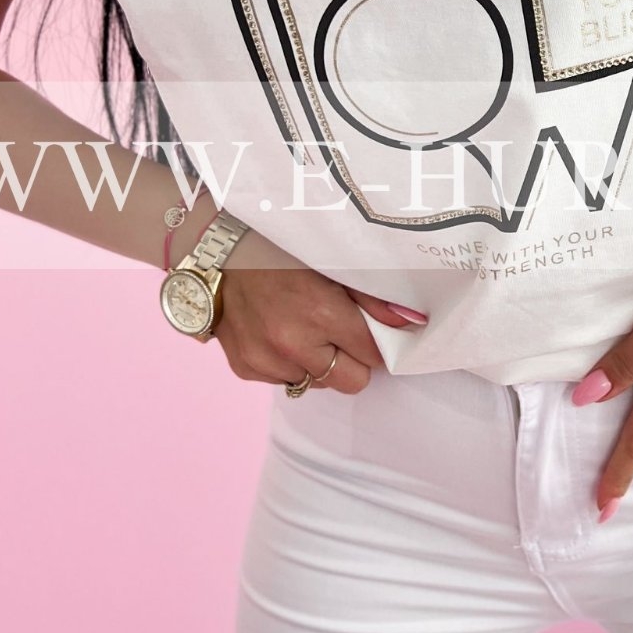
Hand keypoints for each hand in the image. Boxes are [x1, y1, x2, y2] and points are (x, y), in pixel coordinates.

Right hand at [211, 229, 427, 394]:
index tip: (369, 328)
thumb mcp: (334, 262)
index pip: (374, 356)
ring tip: (303, 326)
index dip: (376, 342)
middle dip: (352, 361)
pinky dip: (287, 363)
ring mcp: (265, 360)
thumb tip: (413, 324)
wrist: (219, 249)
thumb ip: (375, 297)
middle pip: (350, 382)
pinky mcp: (245, 367)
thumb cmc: (282, 249)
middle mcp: (292, 345)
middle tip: (340, 333)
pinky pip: (283, 380)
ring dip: (317, 362)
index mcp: (321, 314)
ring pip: (317, 384)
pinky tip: (278, 331)